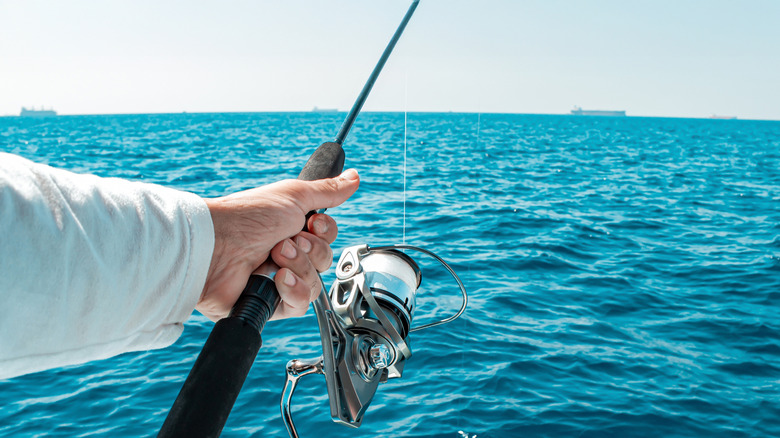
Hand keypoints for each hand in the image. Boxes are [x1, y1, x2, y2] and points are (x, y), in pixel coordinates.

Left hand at [198, 169, 358, 320]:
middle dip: (310, 251)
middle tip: (285, 241)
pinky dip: (292, 291)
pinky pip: (299, 305)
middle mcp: (286, 254)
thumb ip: (327, 191)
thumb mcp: (293, 196)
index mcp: (290, 228)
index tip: (311, 222)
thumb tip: (354, 176)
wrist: (217, 247)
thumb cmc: (248, 217)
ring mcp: (278, 280)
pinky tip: (276, 280)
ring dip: (300, 268)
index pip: (327, 238)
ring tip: (275, 258)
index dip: (325, 232)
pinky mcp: (270, 304)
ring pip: (315, 284)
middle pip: (325, 261)